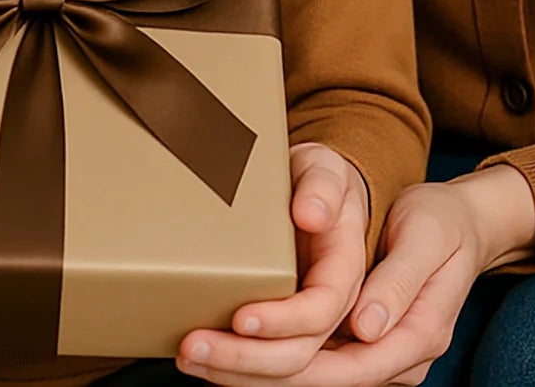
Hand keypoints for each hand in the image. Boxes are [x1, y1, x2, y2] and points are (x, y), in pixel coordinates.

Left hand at [175, 142, 369, 379]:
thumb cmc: (316, 178)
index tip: (241, 318)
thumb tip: (311, 215)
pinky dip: (233, 370)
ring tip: (189, 358)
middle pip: (299, 353)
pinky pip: (266, 363)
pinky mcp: (286, 328)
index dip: (285, 321)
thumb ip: (324, 187)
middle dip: (246, 359)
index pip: (323, 310)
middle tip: (195, 346)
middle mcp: (330, 304)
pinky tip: (202, 362)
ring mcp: (307, 321)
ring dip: (233, 373)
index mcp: (345, 268)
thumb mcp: (325, 169)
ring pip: (281, 370)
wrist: (314, 188)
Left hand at [211, 166, 534, 386]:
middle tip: (191, 350)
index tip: (238, 324)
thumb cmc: (442, 222)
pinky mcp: (352, 346)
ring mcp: (371, 356)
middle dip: (248, 370)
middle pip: (314, 381)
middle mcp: (392, 358)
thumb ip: (398, 278)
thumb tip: (363, 324)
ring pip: (302, 380)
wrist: (460, 227)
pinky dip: (260, 362)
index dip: (286, 349)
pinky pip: (303, 364)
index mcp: (415, 335)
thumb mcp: (428, 234)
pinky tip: (220, 353)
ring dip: (245, 373)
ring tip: (190, 356)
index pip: (343, 363)